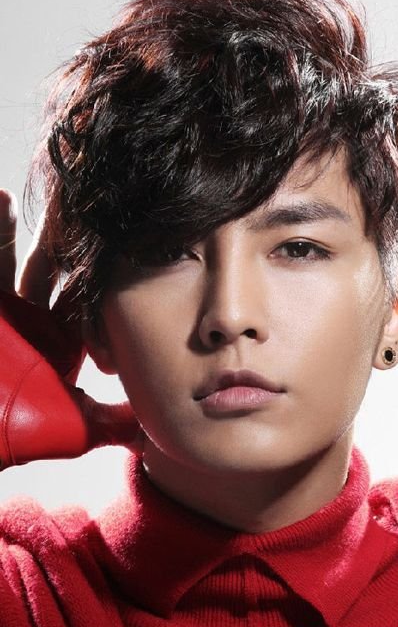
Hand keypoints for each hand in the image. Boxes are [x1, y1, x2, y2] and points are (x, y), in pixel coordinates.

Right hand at [0, 189, 142, 468]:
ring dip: (28, 226)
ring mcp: (3, 307)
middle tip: (95, 197)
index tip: (139, 233)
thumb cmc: (17, 435)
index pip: (88, 296)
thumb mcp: (77, 426)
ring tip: (50, 191)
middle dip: (71, 236)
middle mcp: (31, 315)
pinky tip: (1, 198)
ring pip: (16, 255)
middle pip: (55, 266)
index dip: (109, 268)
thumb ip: (114, 422)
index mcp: (59, 337)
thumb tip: (153, 424)